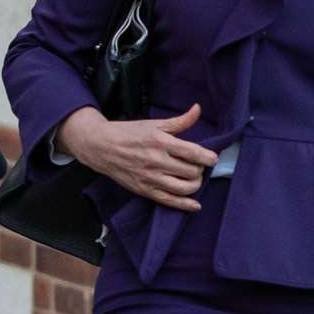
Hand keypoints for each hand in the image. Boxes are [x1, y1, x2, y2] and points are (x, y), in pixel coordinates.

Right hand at [56, 102, 218, 211]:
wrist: (101, 146)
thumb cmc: (129, 133)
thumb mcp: (155, 124)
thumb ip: (180, 121)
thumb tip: (198, 109)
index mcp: (160, 142)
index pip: (193, 153)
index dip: (208, 158)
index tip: (212, 158)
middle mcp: (156, 161)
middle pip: (192, 171)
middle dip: (200, 169)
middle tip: (197, 165)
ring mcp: (150, 177)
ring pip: (185, 187)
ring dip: (195, 184)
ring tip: (193, 178)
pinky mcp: (145, 190)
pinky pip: (170, 201)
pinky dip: (186, 205)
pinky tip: (195, 204)